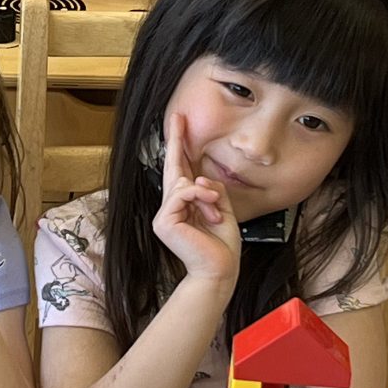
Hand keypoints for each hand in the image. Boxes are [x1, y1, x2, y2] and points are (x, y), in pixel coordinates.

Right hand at [152, 113, 240, 281]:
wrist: (220, 271)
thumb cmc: (222, 246)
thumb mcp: (223, 210)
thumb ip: (212, 190)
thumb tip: (200, 178)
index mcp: (186, 204)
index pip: (181, 170)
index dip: (179, 146)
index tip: (179, 124)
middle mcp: (171, 207)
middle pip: (173, 167)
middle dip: (176, 140)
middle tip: (178, 116)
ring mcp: (164, 215)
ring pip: (183, 183)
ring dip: (206, 195)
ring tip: (216, 214)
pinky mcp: (164, 221)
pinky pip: (182, 193)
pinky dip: (200, 197)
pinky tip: (211, 212)